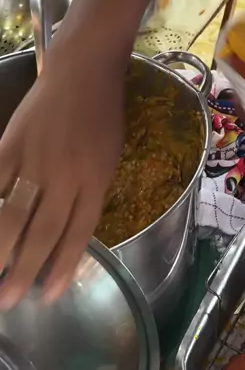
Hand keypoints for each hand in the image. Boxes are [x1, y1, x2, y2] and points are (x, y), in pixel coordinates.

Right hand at [0, 55, 123, 308]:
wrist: (84, 69)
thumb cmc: (102, 113)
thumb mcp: (109, 156)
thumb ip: (89, 192)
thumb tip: (67, 230)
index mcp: (96, 180)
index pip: (78, 232)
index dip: (62, 266)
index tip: (48, 295)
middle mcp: (66, 175)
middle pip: (43, 231)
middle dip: (25, 270)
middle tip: (8, 300)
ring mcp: (36, 158)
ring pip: (12, 214)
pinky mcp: (11, 142)